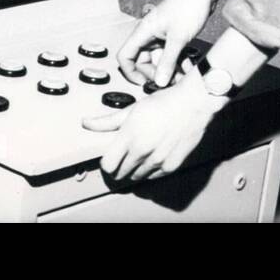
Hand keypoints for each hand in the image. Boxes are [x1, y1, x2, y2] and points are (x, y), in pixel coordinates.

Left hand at [81, 71, 226, 179]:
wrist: (193, 104)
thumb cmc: (163, 103)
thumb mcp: (132, 109)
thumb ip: (108, 121)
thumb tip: (86, 123)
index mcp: (129, 137)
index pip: (108, 165)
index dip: (107, 162)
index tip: (109, 158)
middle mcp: (142, 151)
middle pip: (120, 173)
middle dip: (118, 167)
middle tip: (122, 159)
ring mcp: (157, 161)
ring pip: (137, 177)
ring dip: (134, 170)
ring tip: (138, 157)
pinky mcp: (171, 166)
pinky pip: (153, 177)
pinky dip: (150, 171)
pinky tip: (152, 158)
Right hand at [118, 0, 211, 87]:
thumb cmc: (189, 6)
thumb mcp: (178, 38)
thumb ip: (168, 62)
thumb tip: (159, 82)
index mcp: (144, 31)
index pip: (125, 55)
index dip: (130, 72)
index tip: (144, 83)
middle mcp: (149, 33)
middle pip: (142, 60)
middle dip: (155, 74)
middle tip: (170, 82)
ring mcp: (161, 34)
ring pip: (159, 59)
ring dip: (169, 70)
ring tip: (182, 77)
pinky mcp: (172, 35)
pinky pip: (170, 54)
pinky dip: (177, 62)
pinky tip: (188, 67)